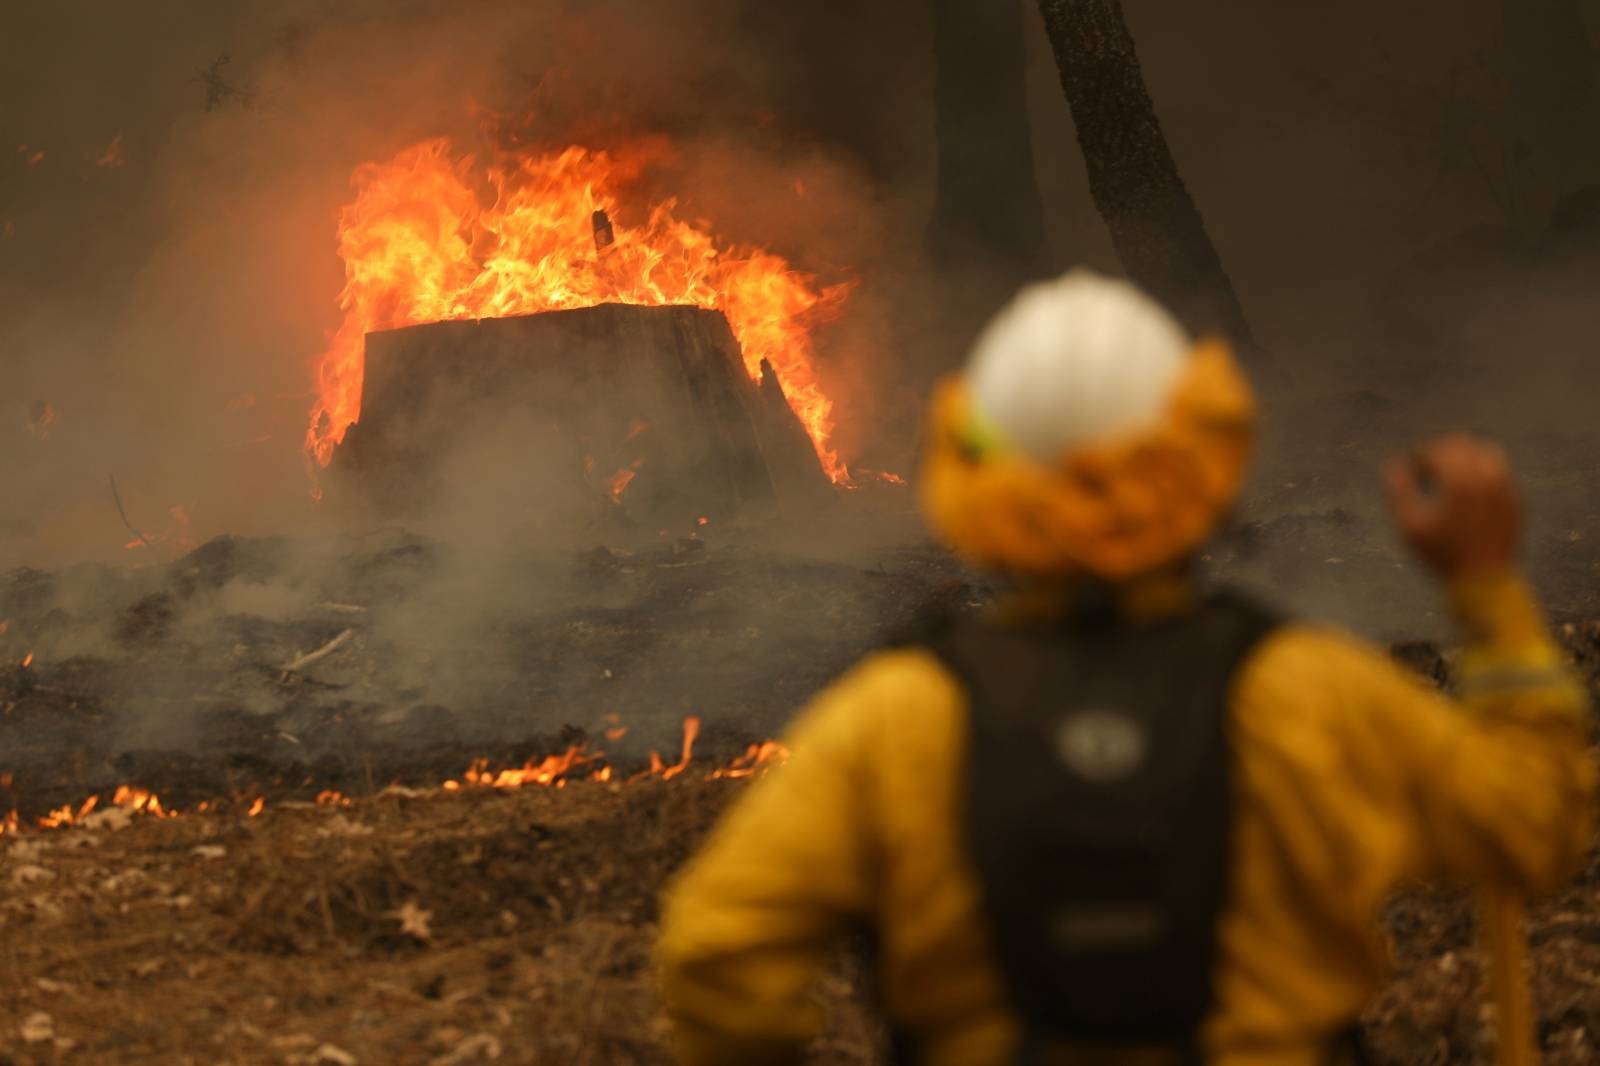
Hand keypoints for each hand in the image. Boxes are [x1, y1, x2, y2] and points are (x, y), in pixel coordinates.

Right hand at [1384, 433, 1520, 580]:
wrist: (1484, 580)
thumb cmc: (1441, 555)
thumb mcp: (1409, 526)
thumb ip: (1398, 490)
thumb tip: (1392, 465)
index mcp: (1459, 480)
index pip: (1437, 449)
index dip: (1419, 456)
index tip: (1410, 469)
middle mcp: (1486, 477)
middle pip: (1462, 443)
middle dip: (1441, 451)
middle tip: (1426, 469)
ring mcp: (1505, 487)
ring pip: (1486, 451)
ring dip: (1464, 457)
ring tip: (1449, 475)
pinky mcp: (1514, 498)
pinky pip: (1499, 471)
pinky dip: (1481, 471)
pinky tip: (1468, 491)